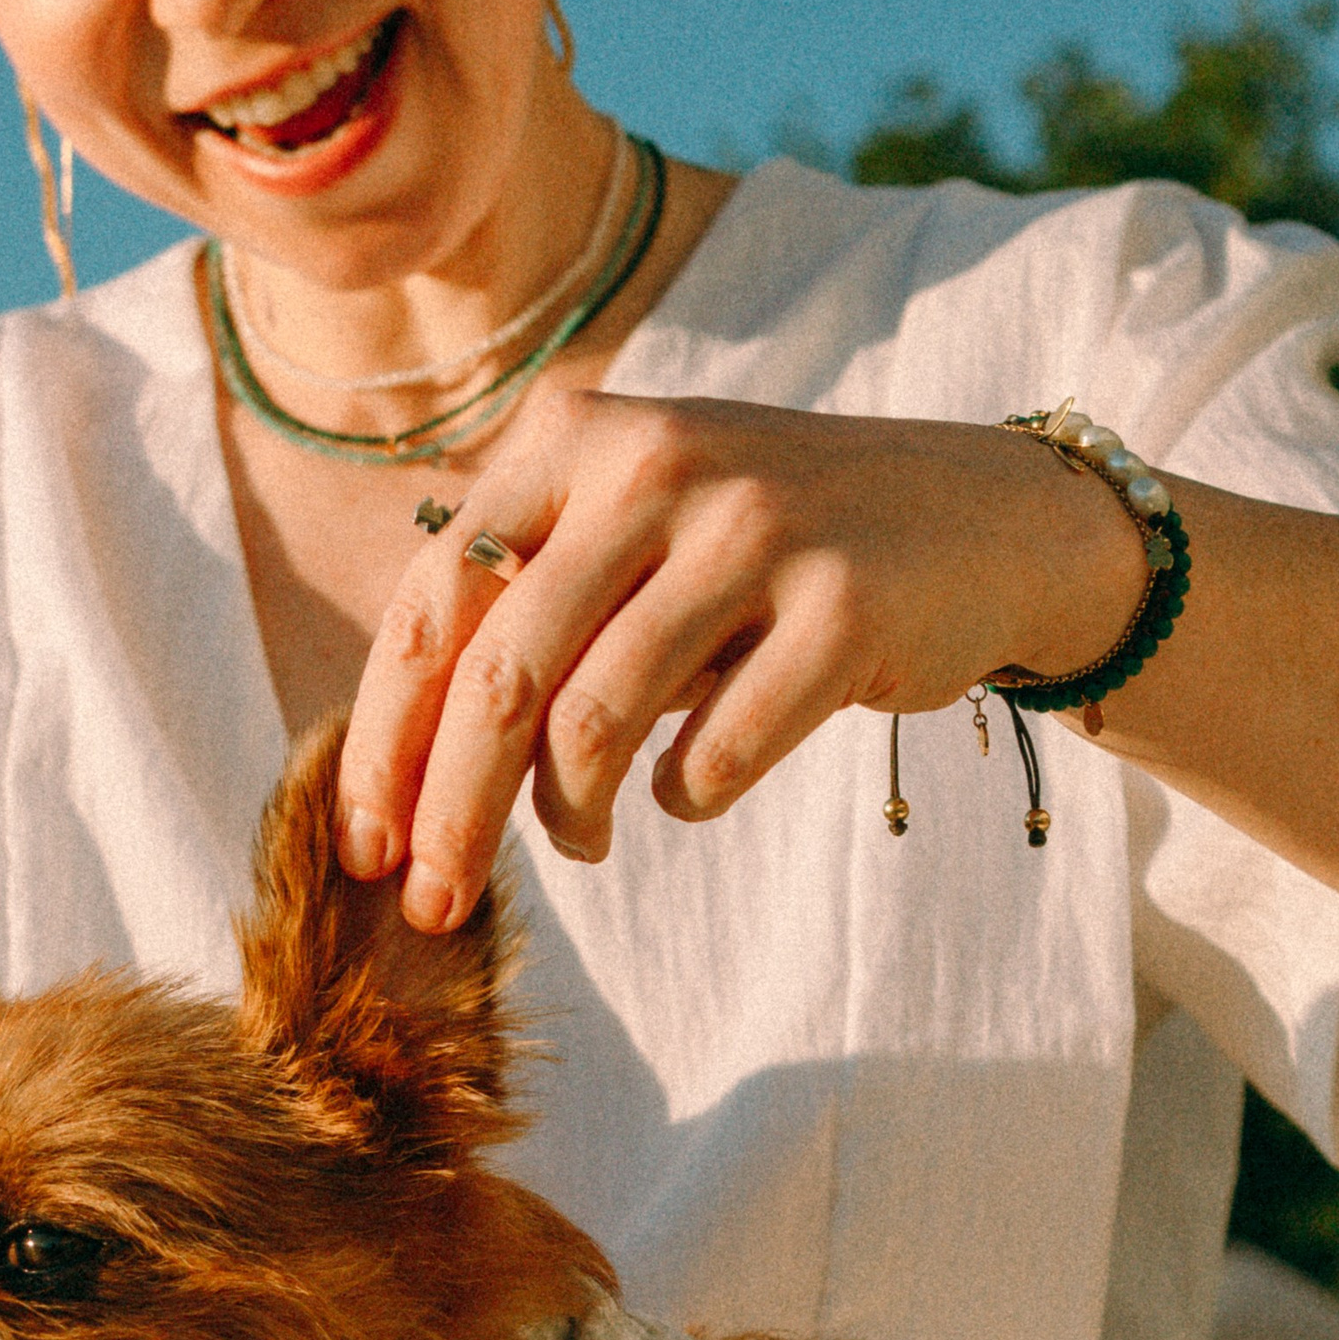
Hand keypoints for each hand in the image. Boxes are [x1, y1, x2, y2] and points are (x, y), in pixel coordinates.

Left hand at [339, 391, 1149, 924]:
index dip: (383, 741)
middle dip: (449, 812)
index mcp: (572, 437)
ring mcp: (753, 527)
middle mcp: (653, 463)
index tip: (363, 846)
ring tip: (578, 844)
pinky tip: (689, 795)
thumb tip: (394, 773)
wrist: (975, 518)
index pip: (433, 606)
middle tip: (434, 902)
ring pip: (594, 721)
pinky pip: (717, 748)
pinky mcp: (844, 603)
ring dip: (566, 817)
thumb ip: (517, 609)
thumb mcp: (627, 531)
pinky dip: (686, 796)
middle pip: (499, 677)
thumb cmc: (756, 552)